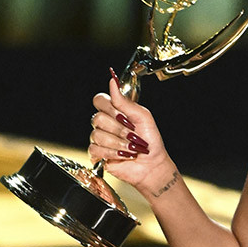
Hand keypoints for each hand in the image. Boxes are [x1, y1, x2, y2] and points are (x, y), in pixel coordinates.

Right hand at [89, 73, 173, 193]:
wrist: (152, 164)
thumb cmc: (151, 141)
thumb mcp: (142, 116)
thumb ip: (125, 101)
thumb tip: (113, 81)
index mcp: (115, 111)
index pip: (99, 100)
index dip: (110, 108)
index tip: (125, 117)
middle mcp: (105, 123)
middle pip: (98, 118)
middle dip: (119, 129)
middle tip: (133, 135)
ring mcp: (100, 138)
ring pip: (97, 135)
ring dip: (118, 143)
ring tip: (131, 148)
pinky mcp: (98, 153)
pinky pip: (95, 149)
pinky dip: (112, 153)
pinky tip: (123, 155)